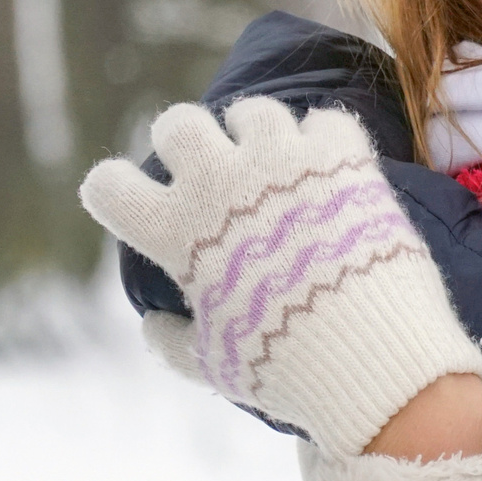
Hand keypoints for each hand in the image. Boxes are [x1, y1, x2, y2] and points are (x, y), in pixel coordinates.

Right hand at [79, 97, 481, 453]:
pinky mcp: (340, 155)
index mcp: (176, 232)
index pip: (108, 185)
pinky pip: (326, 121)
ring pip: (252, 112)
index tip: (137, 204)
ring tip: (277, 167)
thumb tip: (153, 322)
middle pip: (177, 125)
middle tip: (212, 174)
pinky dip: (327, 142)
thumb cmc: (286, 368)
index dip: (116, 193)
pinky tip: (332, 169)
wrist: (373, 356)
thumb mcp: (216, 366)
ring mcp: (281, 161)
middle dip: (187, 144)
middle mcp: (220, 184)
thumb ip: (174, 342)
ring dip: (258, 136)